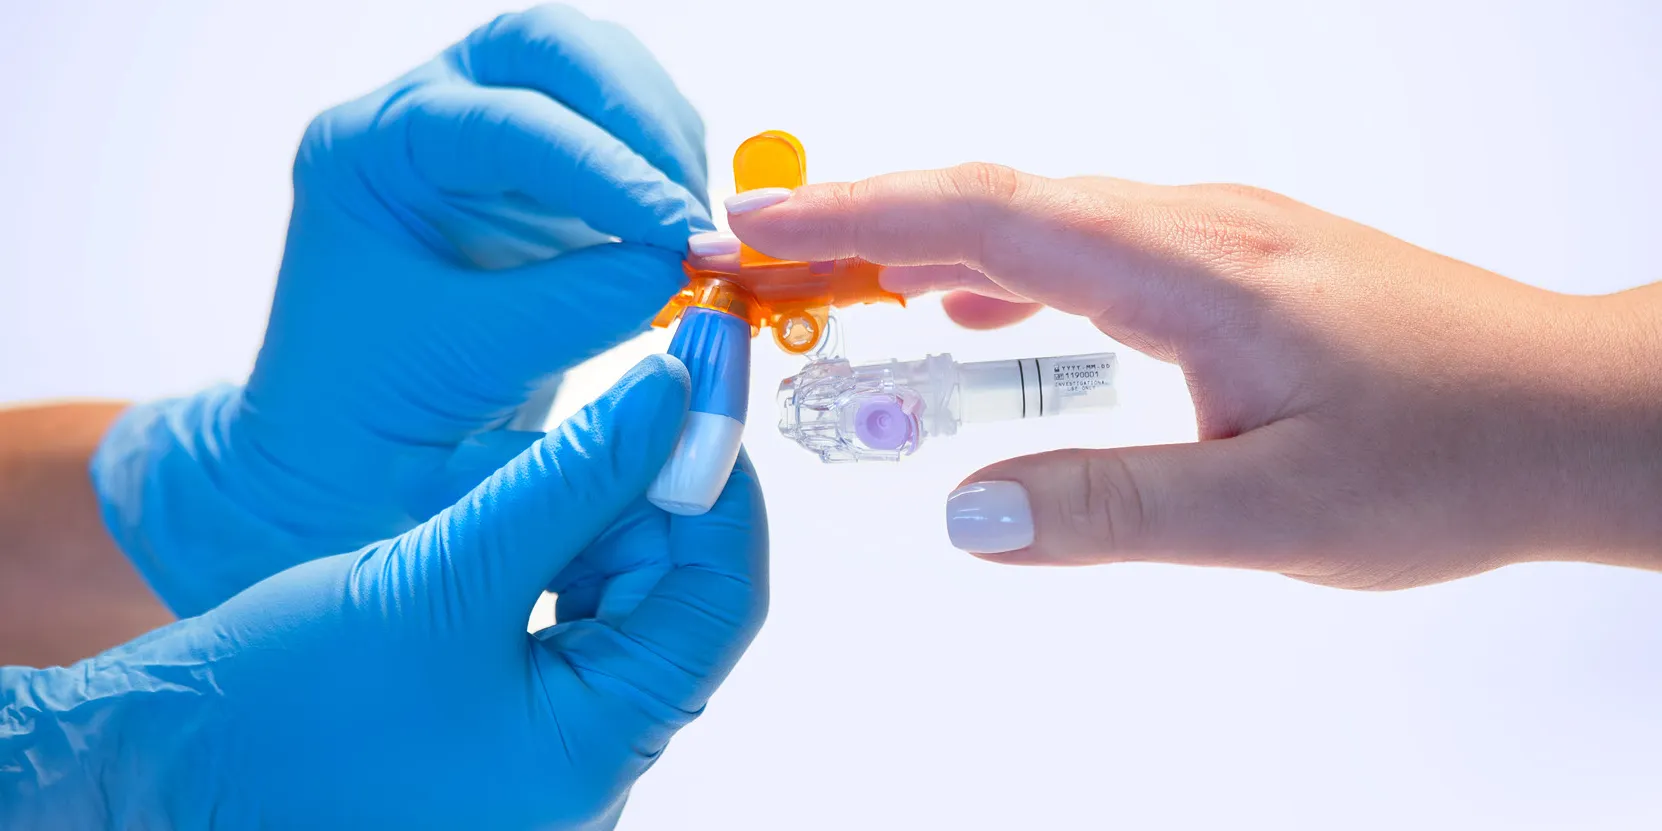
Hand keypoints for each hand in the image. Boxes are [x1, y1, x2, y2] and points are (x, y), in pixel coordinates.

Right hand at [5, 356, 767, 827]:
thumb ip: (573, 481)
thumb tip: (677, 397)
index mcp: (597, 749)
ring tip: (461, 470)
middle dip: (617, 488)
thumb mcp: (441, 573)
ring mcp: (545, 733)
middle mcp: (590, 753)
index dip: (716, 474)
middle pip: (668, 587)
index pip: (719, 596)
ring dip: (558, 507)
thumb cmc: (278, 701)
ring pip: (610, 587)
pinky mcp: (502, 704)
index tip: (698, 368)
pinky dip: (521, 540)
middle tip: (533, 429)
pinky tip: (456, 501)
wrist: (155, 766)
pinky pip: (553, 604)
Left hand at [94, 5, 710, 614]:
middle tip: (692, 205)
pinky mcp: (539, 180)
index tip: (679, 230)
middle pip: (550, 49)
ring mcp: (484, 141)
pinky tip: (683, 232)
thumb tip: (679, 262)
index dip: (607, 170)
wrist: (350, 460)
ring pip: (596, 76)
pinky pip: (620, 138)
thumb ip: (574, 305)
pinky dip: (664, 172)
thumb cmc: (372, 416)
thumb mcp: (468, 365)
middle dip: (637, 115)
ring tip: (694, 227)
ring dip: (661, 139)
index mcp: (371, 149)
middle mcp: (425, 119)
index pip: (506, 123)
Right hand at [726, 166, 1661, 588]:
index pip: (983, 217)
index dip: (853, 216)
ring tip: (834, 286)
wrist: (1573, 413)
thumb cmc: (1451, 453)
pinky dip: (998, 268)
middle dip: (857, 222)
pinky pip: (1083, 245)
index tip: (751, 226)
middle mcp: (1190, 227)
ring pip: (1033, 216)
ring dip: (923, 241)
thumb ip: (1114, 510)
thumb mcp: (1276, 514)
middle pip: (989, 198)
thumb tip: (966, 514)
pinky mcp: (1229, 264)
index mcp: (1185, 268)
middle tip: (754, 259)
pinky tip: (975, 312)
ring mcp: (1212, 237)